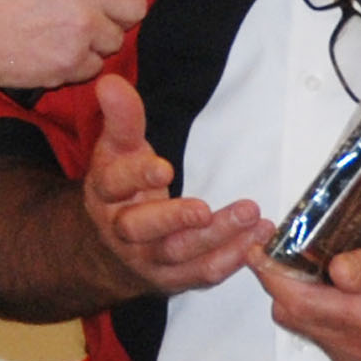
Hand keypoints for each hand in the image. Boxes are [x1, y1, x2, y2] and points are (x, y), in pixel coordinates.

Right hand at [0, 0, 159, 93]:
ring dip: (97, 41)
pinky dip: (78, 63)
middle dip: (120, 14)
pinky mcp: (73, 61)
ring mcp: (82, 28)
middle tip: (94, 15)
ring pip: (116, 40)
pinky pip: (95, 66)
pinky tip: (52, 51)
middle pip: (137, 7)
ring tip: (62, 33)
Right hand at [83, 75, 266, 296]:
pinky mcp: (173, 279)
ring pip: (179, 253)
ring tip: (251, 217)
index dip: (136, 176)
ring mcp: (147, 260)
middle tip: (204, 210)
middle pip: (141, 229)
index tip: (163, 166)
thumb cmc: (123, 188)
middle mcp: (122, 232)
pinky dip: (230, 259)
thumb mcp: (119, 149)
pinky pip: (201, 273)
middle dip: (174, 220)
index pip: (114, 183)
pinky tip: (256, 240)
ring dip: (217, 238)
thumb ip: (122, 118)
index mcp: (105, 194)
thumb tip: (110, 82)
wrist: (113, 247)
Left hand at [255, 235, 360, 360]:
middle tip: (286, 246)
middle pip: (292, 315)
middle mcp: (353, 349)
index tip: (258, 248)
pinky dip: (315, 307)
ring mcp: (354, 358)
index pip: (296, 301)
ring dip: (298, 294)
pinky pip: (320, 332)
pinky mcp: (358, 359)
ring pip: (303, 324)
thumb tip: (334, 270)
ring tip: (311, 261)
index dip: (270, 273)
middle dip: (281, 281)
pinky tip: (333, 283)